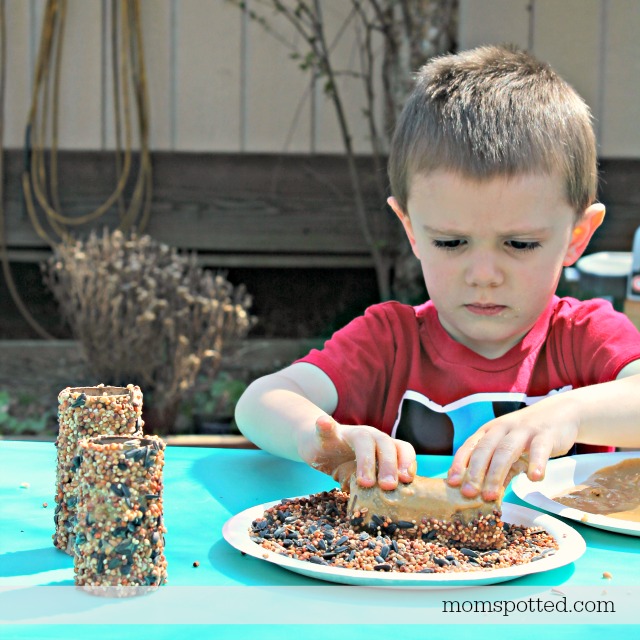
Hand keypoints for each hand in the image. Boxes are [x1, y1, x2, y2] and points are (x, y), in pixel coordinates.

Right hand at [297, 415, 415, 490]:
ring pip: (362, 438)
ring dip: (366, 460)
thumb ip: (379, 484)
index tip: (406, 480)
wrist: (319, 444)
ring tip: (365, 482)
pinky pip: (326, 428)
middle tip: (388, 486)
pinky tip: (323, 423)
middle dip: (389, 465)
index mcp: (382, 446)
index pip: (402, 448)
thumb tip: (395, 508)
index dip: (407, 462)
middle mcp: (369, 436)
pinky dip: (325, 425)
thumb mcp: (366, 474)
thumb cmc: (347, 463)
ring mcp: (348, 434)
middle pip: (385, 444)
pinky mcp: (326, 434)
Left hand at [446, 395, 579, 499]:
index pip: (470, 446)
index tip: (451, 482)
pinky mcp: (545, 435)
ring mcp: (523, 430)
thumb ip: (499, 470)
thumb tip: (487, 496)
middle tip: (468, 493)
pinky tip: (534, 478)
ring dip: (496, 473)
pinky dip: (536, 463)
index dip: (459, 463)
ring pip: (506, 451)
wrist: (560, 413)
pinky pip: (539, 449)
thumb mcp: (510, 449)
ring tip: (490, 495)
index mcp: (490, 431)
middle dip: (474, 472)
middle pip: (485, 450)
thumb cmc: (528, 435)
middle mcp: (502, 428)